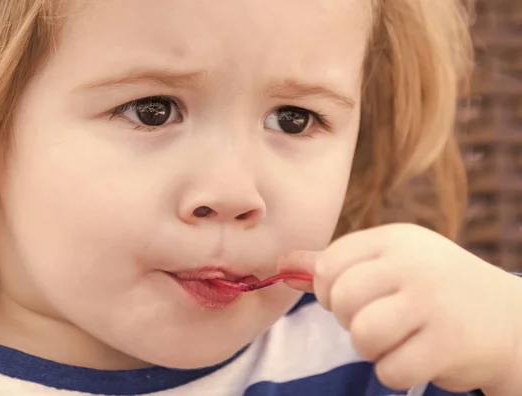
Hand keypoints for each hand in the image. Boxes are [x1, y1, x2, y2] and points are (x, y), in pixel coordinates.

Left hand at [279, 223, 521, 394]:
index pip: (329, 264)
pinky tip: (420, 354)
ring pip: (361, 335)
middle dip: (349, 319)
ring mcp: (432, 303)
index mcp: (395, 240)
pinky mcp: (448, 344)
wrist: (510, 319)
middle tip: (377, 319)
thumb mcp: (389, 262)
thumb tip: (281, 263)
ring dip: (372, 347)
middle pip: (340, 299)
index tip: (352, 297)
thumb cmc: (435, 288)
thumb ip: (333, 263)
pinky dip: (397, 370)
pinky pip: (390, 369)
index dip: (329, 290)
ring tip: (397, 337)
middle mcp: (413, 264)